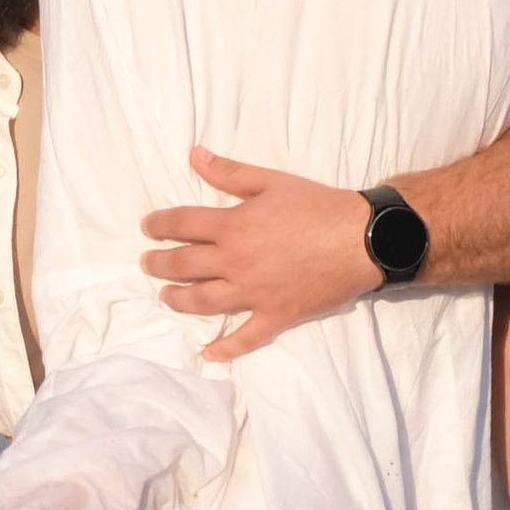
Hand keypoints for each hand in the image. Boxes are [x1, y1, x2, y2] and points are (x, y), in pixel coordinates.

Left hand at [140, 148, 376, 359]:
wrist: (362, 239)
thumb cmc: (318, 205)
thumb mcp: (271, 181)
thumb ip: (229, 173)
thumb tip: (194, 156)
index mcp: (232, 226)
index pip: (181, 225)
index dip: (159, 225)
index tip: (148, 228)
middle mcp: (236, 262)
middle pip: (183, 266)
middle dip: (159, 265)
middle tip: (147, 264)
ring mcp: (254, 293)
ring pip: (203, 303)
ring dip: (178, 301)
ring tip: (164, 297)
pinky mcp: (276, 315)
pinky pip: (245, 338)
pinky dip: (225, 348)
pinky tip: (207, 353)